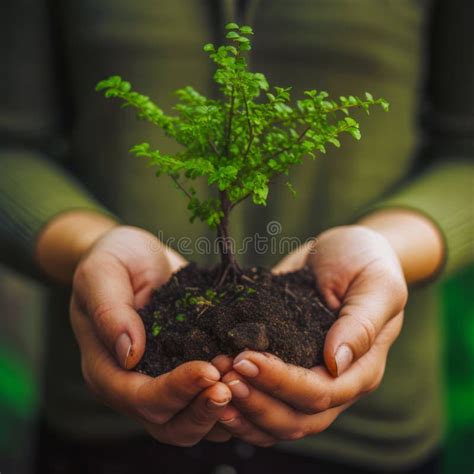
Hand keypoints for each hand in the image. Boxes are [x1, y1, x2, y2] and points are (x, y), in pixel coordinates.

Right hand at [70, 225, 231, 445]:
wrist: (136, 255)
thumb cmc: (115, 259)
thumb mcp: (102, 274)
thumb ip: (109, 312)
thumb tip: (129, 355)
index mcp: (105, 369)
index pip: (139, 397)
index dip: (174, 390)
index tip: (208, 370)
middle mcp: (133, 384)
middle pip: (168, 423)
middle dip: (203, 408)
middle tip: (234, 385)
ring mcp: (161, 381)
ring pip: (191, 421)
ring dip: (221, 409)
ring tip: (246, 380)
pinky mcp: (185, 371)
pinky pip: (207, 400)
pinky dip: (231, 399)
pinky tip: (252, 377)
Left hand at [211, 225, 407, 445]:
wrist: (346, 250)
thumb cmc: (366, 261)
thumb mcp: (376, 285)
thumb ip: (361, 324)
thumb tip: (335, 363)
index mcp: (362, 368)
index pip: (321, 393)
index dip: (281, 383)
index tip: (246, 360)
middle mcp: (336, 384)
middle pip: (296, 419)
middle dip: (256, 402)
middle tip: (222, 376)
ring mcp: (308, 379)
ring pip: (277, 421)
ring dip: (243, 409)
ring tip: (213, 384)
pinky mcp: (286, 368)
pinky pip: (264, 400)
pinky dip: (240, 402)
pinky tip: (213, 386)